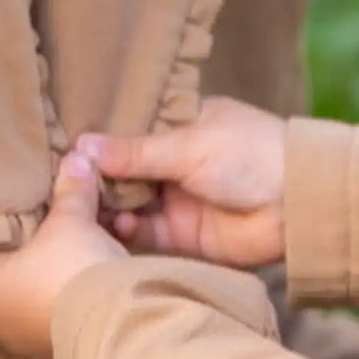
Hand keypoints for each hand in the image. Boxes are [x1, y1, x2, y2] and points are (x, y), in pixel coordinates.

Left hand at [0, 155, 127, 358]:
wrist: (109, 322)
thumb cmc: (71, 266)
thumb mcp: (72, 219)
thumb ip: (71, 189)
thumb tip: (77, 157)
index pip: (0, 244)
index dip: (25, 224)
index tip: (47, 210)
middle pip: (23, 269)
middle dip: (46, 250)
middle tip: (70, 226)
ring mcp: (28, 340)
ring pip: (45, 293)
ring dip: (63, 275)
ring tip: (88, 249)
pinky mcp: (60, 350)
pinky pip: (65, 312)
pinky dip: (77, 296)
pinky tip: (96, 278)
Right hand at [80, 97, 287, 268]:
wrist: (297, 204)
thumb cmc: (250, 154)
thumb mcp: (188, 144)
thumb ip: (135, 151)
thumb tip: (81, 146)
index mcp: (178, 125)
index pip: (127, 130)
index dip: (97, 140)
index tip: (61, 145)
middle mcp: (172, 161)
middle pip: (120, 170)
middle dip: (94, 177)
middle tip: (61, 182)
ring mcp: (175, 197)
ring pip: (126, 202)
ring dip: (106, 205)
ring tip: (80, 206)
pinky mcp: (180, 234)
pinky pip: (142, 232)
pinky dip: (125, 230)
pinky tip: (114, 225)